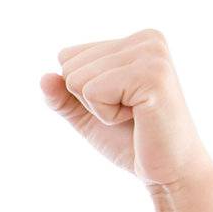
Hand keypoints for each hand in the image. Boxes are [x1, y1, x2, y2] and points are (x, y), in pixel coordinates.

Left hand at [40, 29, 211, 188]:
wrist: (169, 173)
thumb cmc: (131, 141)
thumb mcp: (86, 114)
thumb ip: (61, 95)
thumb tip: (43, 77)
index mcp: (135, 40)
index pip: (67, 56)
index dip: (82, 92)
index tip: (120, 105)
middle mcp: (147, 39)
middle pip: (69, 66)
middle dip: (89, 100)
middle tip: (129, 114)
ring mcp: (152, 54)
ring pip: (77, 79)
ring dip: (99, 109)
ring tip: (135, 116)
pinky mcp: (152, 75)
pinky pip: (92, 91)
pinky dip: (107, 115)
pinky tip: (139, 119)